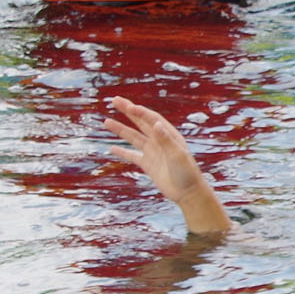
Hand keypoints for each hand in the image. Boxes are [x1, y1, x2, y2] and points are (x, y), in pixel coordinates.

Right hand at [104, 95, 232, 233]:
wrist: (188, 193)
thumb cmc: (187, 173)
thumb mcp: (177, 155)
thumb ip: (166, 140)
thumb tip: (156, 124)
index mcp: (169, 135)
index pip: (152, 119)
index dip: (140, 111)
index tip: (128, 106)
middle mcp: (159, 141)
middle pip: (140, 122)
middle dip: (128, 111)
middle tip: (115, 101)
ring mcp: (153, 152)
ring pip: (133, 137)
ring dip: (120, 130)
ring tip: (106, 122)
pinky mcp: (148, 165)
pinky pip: (132, 156)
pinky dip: (122, 152)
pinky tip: (111, 148)